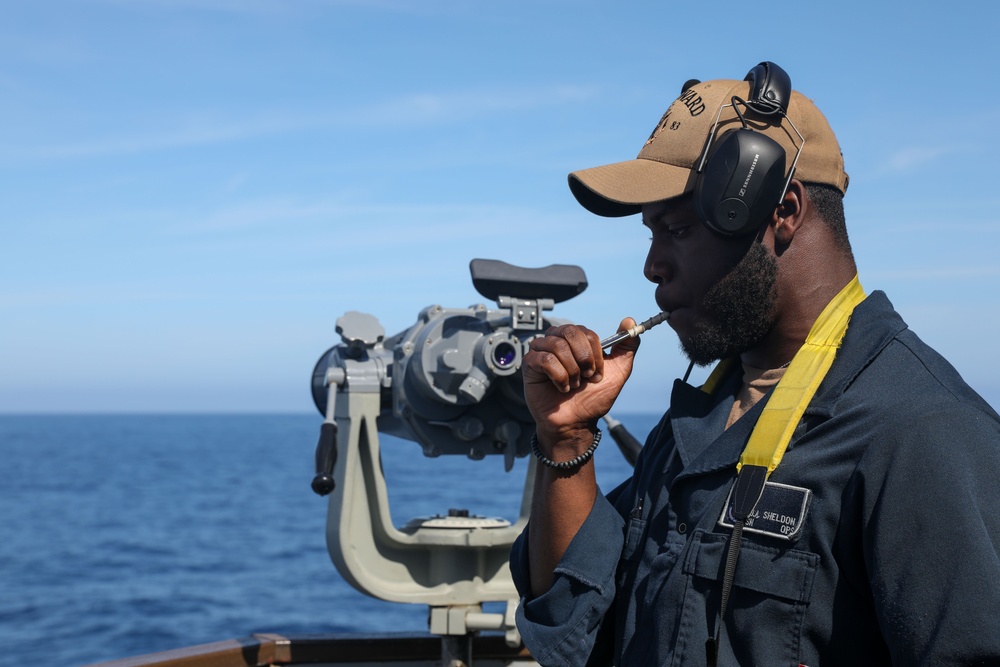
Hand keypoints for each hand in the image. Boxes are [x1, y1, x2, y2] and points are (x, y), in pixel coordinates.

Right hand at [522, 318, 638, 451]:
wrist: (576, 422)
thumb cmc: (593, 398)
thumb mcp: (618, 371)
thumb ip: (627, 346)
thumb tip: (629, 321)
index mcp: (577, 340)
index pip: (586, 333)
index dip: (594, 354)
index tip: (597, 374)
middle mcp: (558, 340)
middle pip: (569, 332)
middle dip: (583, 358)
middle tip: (586, 377)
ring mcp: (542, 351)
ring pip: (557, 345)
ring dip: (571, 370)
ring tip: (573, 384)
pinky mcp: (530, 364)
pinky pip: (544, 359)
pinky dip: (558, 376)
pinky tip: (562, 387)